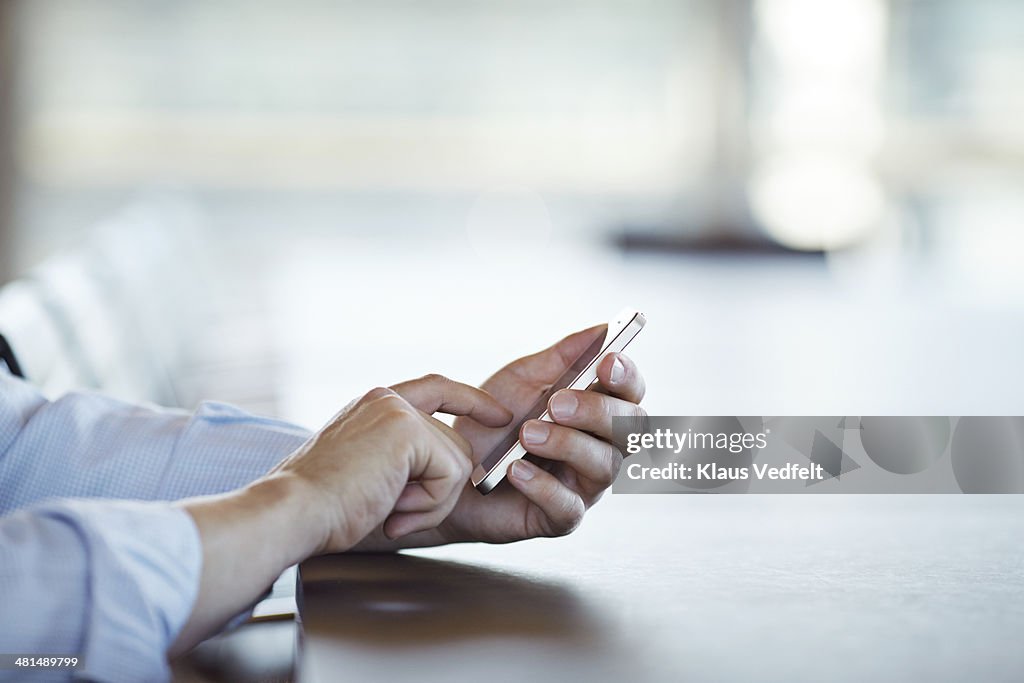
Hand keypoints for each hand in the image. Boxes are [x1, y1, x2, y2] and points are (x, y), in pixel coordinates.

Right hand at [267, 378, 509, 550]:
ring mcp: (399, 411)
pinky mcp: (408, 431)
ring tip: (390, 510)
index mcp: (375, 405)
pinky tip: (394, 509)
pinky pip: (452, 476)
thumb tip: (459, 464)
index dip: (472, 400)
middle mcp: (387, 399)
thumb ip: (404, 456)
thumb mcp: (369, 468)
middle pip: (456, 444)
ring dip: (433, 502)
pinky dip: (430, 505)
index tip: (500, 416)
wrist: (294, 512)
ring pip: (459, 463)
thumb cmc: (322, 505)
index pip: (438, 388)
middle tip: (397, 512)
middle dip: (439, 491)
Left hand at [355, 325, 646, 549]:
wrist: (448, 469)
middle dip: (598, 413)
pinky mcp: (560, 518)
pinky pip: (568, 507)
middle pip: (630, 431)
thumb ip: (560, 357)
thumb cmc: (492, 425)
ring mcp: (584, 485)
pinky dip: (543, 486)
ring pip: (604, 466)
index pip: (632, 394)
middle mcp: (601, 448)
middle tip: (557, 404)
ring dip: (567, 444)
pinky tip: (517, 470)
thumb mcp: (520, 381)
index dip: (628, 378)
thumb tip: (600, 329)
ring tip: (527, 434)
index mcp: (597, 411)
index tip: (607, 363)